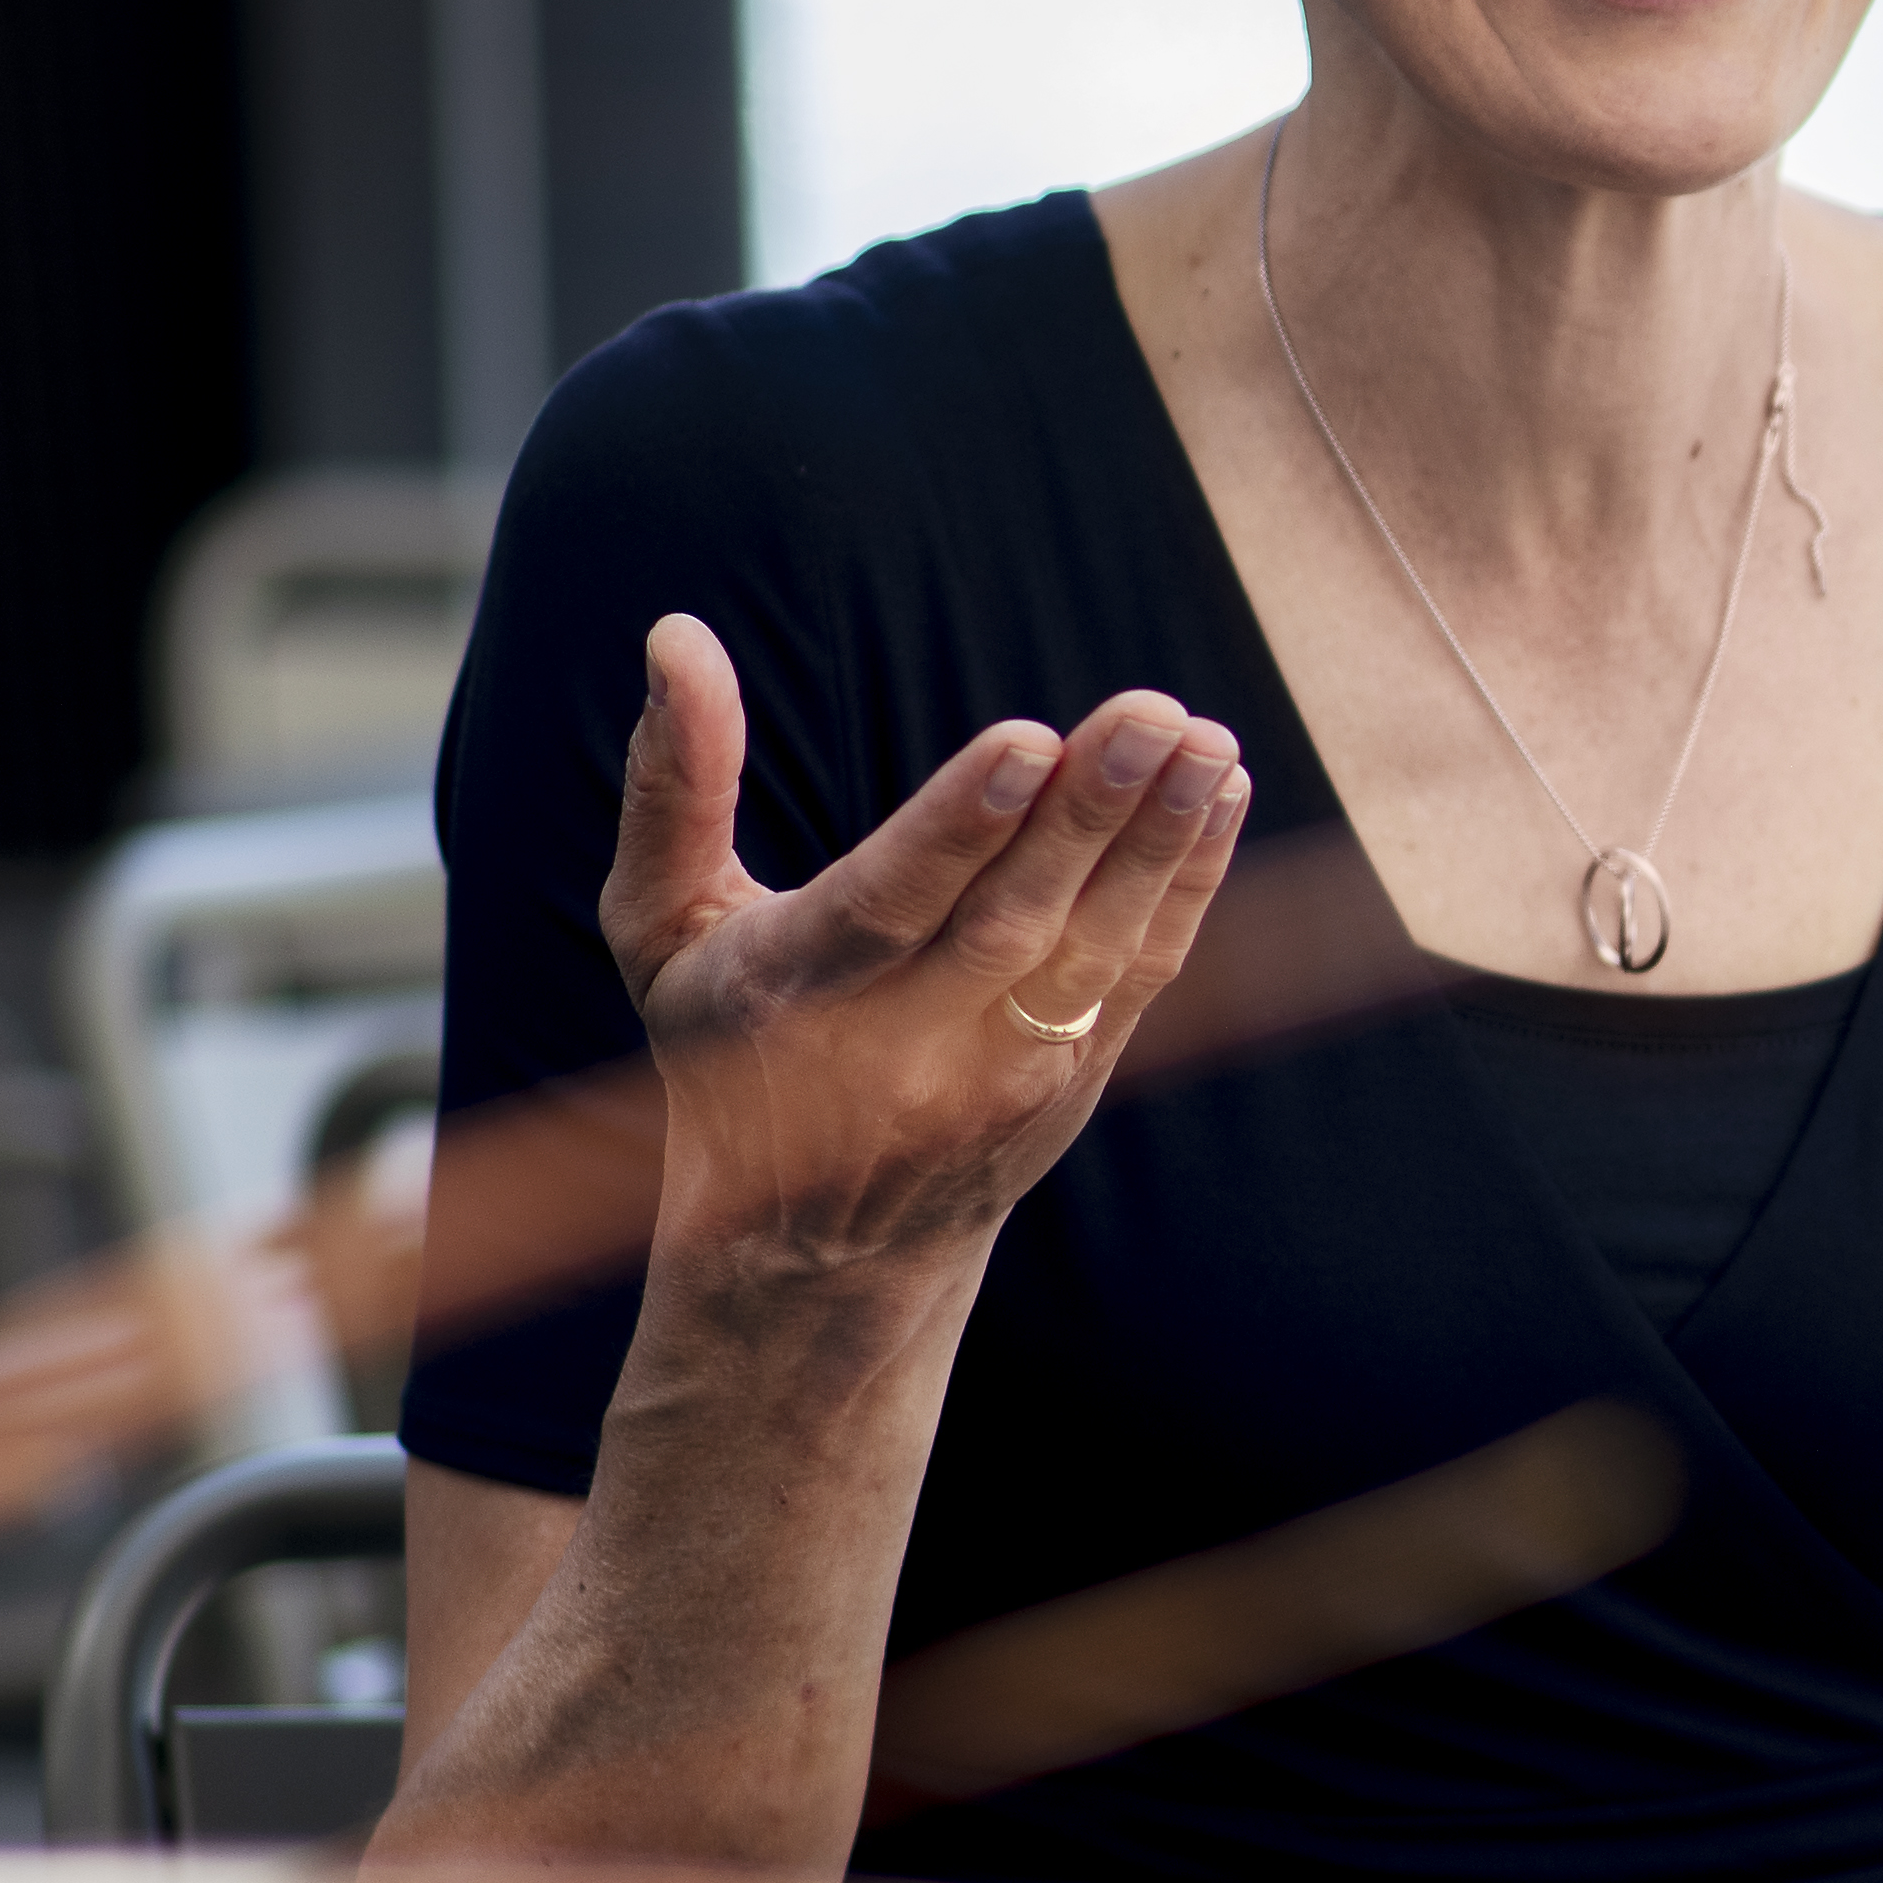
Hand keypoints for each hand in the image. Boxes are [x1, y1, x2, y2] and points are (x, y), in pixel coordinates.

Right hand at [606, 615, 1249, 1332]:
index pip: (889, 906)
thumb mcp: (663, 929)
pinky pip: (1139, 973)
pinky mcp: (1072, 1080)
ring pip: (1091, 948)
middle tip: (1148, 712)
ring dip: (1158, 842)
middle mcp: (903, 1046)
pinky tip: (1220, 792)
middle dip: (1086, 814)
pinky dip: (1188, 884)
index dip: (961, 827)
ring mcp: (1000, 1074)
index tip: (1027, 741)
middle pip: (1010, 922)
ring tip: (1204, 744)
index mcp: (793, 992)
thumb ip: (673, 786)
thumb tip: (674, 632)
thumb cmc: (725, 1044)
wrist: (812, 1250)